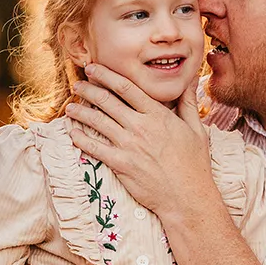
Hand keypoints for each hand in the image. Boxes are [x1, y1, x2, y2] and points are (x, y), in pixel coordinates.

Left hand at [63, 63, 213, 225]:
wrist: (186, 196)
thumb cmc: (193, 163)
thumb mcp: (196, 129)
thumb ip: (187, 103)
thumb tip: (189, 81)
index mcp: (157, 115)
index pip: (126, 88)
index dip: (106, 75)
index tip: (93, 68)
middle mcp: (140, 127)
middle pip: (107, 101)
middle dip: (89, 90)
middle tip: (77, 84)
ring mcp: (128, 145)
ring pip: (97, 122)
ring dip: (80, 112)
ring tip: (70, 106)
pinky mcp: (120, 164)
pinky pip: (95, 148)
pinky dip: (81, 139)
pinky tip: (72, 133)